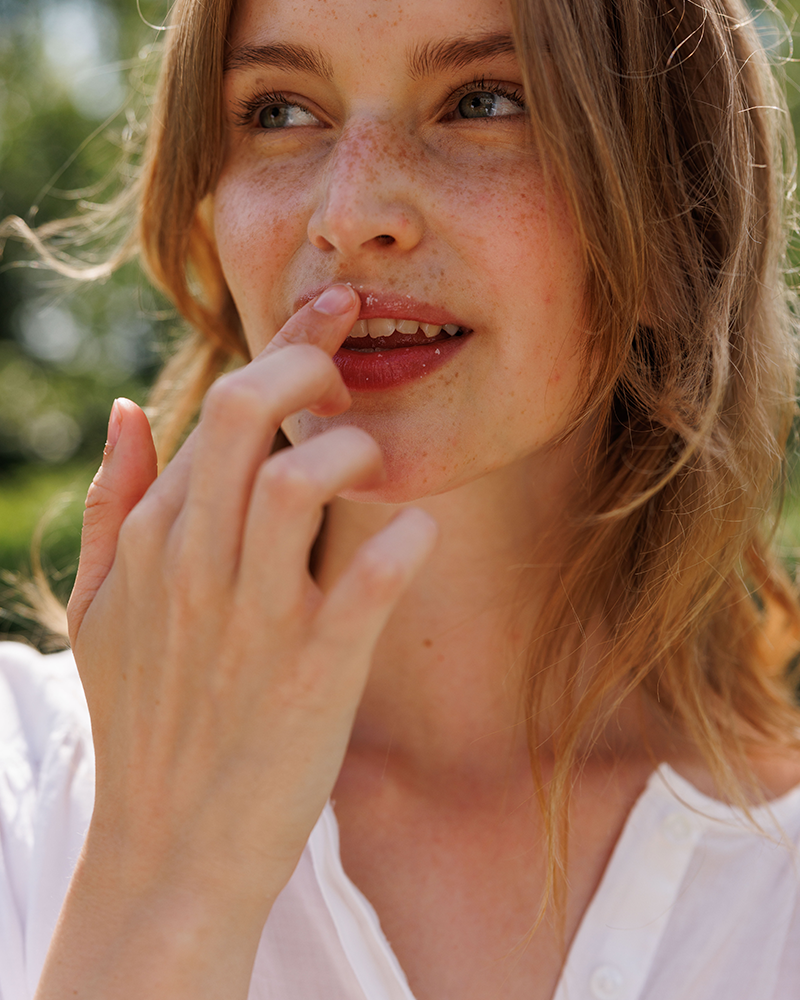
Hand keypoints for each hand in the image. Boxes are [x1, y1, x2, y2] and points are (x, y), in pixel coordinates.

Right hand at [38, 285, 435, 998]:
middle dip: (313, 365)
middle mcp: (198, 565)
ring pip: (304, 481)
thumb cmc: (146, 720)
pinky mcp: (315, 674)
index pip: (221, 408)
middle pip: (251, 413)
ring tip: (374, 464)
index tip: (333, 314)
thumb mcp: (98, 611)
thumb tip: (133, 409)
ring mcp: (257, 619)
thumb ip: (113, 505)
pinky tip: (414, 538)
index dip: (286, 348)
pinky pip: (369, 582)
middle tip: (351, 377)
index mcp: (154, 539)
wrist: (172, 848)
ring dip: (356, 451)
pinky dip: (403, 544)